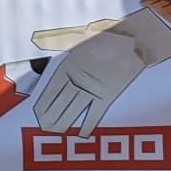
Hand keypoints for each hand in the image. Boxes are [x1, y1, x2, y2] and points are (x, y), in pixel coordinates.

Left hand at [30, 6, 170, 134]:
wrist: (132, 39)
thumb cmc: (105, 36)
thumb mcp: (78, 37)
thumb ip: (58, 42)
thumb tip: (39, 39)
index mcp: (69, 66)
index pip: (52, 90)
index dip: (44, 104)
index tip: (37, 114)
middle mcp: (78, 79)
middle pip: (60, 102)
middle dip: (51, 116)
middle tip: (43, 129)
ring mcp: (93, 88)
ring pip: (74, 109)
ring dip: (63, 122)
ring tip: (55, 132)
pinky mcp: (108, 94)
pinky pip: (95, 113)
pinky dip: (88, 124)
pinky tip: (82, 134)